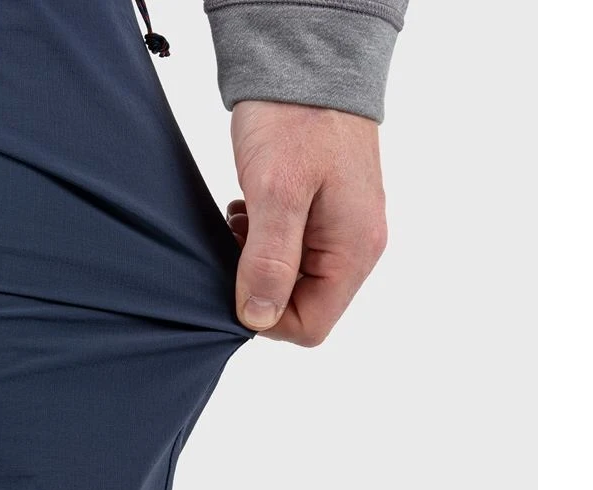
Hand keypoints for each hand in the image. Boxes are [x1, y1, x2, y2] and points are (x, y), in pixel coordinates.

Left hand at [224, 100, 388, 346]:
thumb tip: (258, 317)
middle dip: (261, 283)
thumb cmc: (297, 119)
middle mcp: (357, 247)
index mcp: (354, 250)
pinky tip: (251, 209)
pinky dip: (265, 239)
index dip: (265, 315)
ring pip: (296, 279)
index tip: (235, 278)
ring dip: (260, 260)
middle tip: (239, 238)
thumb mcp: (275, 193)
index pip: (311, 326)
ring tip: (244, 217)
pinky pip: (295, 251)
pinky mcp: (328, 213)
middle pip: (305, 305)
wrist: (309, 61)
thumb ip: (269, 261)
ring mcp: (345, 230)